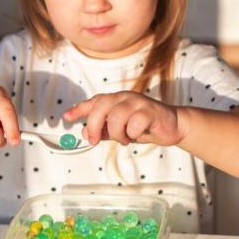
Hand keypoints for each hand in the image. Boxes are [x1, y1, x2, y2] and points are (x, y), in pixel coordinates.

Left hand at [63, 91, 185, 145]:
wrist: (171, 126)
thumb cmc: (144, 126)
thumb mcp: (120, 131)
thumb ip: (103, 131)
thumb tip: (85, 133)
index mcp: (115, 100)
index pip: (94, 101)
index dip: (79, 109)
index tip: (66, 117)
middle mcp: (125, 97)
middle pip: (102, 105)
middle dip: (94, 125)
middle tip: (94, 140)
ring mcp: (138, 102)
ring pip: (117, 115)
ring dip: (116, 133)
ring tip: (123, 139)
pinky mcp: (151, 111)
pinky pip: (135, 122)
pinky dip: (132, 133)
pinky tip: (137, 135)